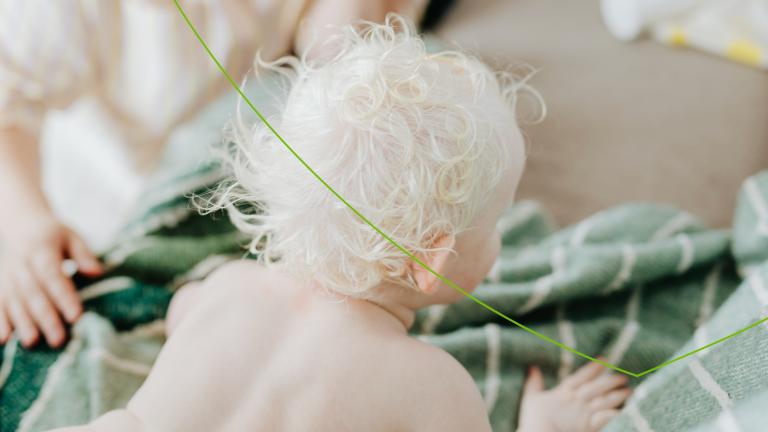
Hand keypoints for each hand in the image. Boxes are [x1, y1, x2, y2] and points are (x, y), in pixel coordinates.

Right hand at [0, 214, 101, 347]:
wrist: (20, 223)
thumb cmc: (54, 234)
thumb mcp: (71, 237)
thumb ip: (84, 254)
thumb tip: (97, 273)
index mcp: (42, 250)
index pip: (54, 277)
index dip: (64, 297)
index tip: (76, 316)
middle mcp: (22, 264)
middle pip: (34, 294)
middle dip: (46, 318)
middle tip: (58, 340)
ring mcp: (7, 275)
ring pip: (14, 302)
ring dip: (23, 323)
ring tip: (32, 342)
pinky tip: (3, 340)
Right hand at [517, 361, 631, 431]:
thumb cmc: (533, 420)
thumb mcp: (531, 398)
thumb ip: (533, 383)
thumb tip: (533, 367)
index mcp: (564, 392)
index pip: (581, 376)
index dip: (593, 367)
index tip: (605, 360)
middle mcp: (577, 401)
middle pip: (597, 387)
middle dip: (611, 381)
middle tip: (623, 376)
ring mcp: (585, 415)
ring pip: (605, 402)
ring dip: (618, 396)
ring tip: (629, 391)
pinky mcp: (589, 428)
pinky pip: (606, 419)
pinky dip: (615, 414)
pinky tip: (624, 411)